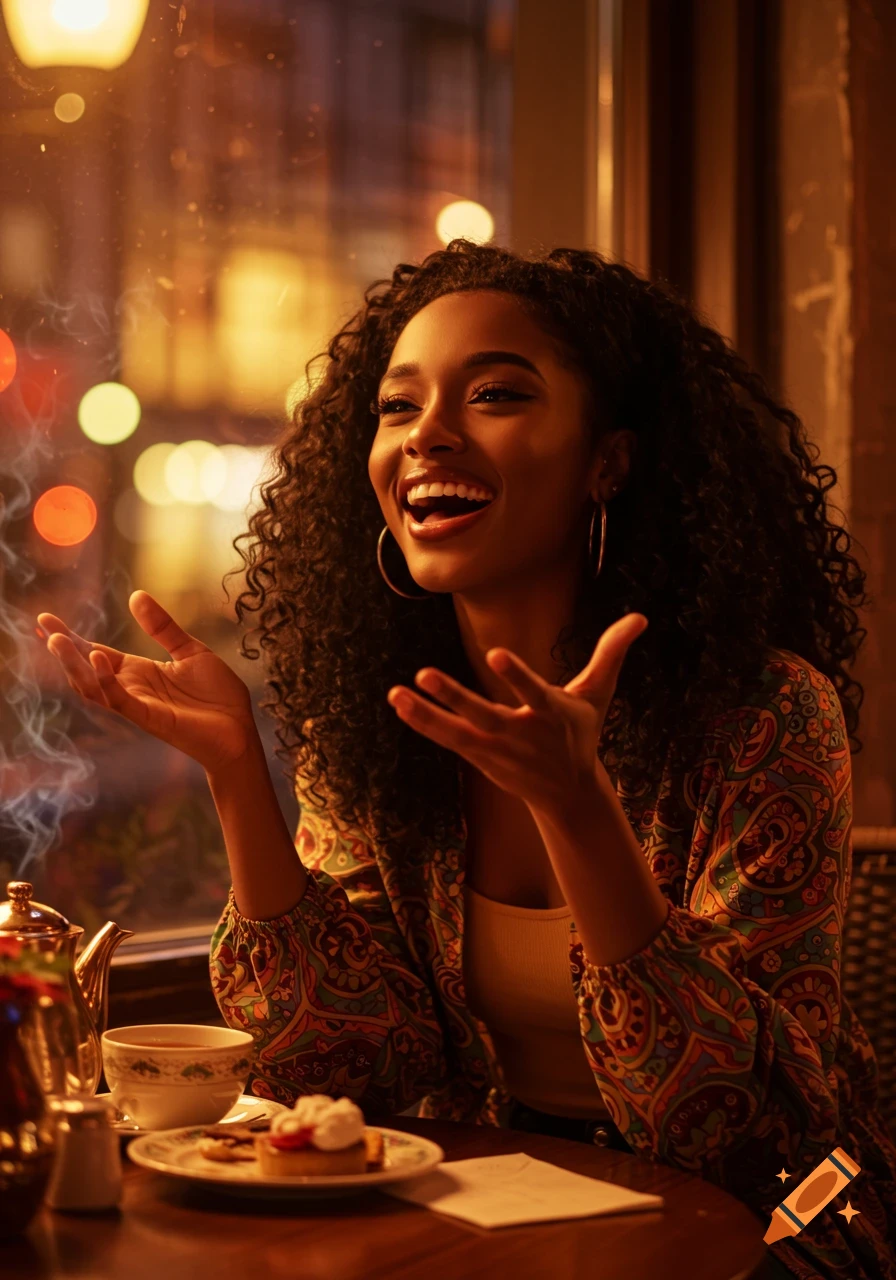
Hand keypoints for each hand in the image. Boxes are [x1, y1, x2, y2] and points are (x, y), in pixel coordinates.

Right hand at [38, 590, 256, 773]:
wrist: (240, 730)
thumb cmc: (217, 696)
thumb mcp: (190, 650)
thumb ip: (162, 627)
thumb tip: (135, 595)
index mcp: (139, 672)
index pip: (96, 653)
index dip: (72, 638)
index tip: (46, 620)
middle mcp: (132, 689)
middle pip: (87, 669)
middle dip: (64, 650)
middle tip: (45, 626)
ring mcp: (139, 705)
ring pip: (95, 687)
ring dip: (76, 665)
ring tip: (59, 640)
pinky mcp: (151, 718)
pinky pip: (121, 701)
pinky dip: (107, 682)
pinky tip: (99, 659)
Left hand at [386, 613, 647, 813]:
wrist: (569, 793)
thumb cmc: (582, 733)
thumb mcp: (599, 694)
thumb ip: (612, 653)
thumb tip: (641, 617)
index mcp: (553, 716)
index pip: (535, 693)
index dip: (517, 676)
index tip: (496, 655)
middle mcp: (522, 734)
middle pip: (484, 715)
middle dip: (455, 697)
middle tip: (424, 674)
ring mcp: (497, 749)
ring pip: (457, 732)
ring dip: (426, 714)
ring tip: (396, 694)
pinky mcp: (481, 757)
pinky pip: (448, 739)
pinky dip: (424, 723)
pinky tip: (400, 703)